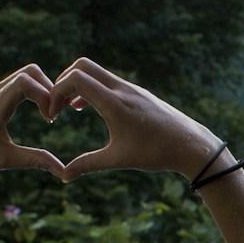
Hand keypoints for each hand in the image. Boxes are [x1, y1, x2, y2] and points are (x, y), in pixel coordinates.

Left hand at [0, 64, 64, 175]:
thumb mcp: (6, 160)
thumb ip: (36, 161)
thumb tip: (64, 171)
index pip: (26, 82)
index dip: (46, 95)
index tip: (51, 119)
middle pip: (30, 72)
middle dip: (49, 89)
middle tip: (54, 114)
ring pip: (26, 74)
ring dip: (43, 89)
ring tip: (49, 114)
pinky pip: (19, 82)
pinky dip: (34, 91)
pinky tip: (38, 111)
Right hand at [48, 57, 222, 183]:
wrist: (191, 145)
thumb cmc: (155, 153)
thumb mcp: (118, 160)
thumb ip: (88, 164)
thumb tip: (63, 176)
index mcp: (114, 102)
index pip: (75, 79)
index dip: (56, 92)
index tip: (52, 114)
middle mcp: (122, 89)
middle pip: (82, 66)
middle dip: (63, 82)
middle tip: (57, 106)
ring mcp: (131, 88)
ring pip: (96, 72)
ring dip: (78, 85)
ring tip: (70, 109)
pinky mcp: (138, 92)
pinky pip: (109, 81)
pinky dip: (93, 88)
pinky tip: (90, 108)